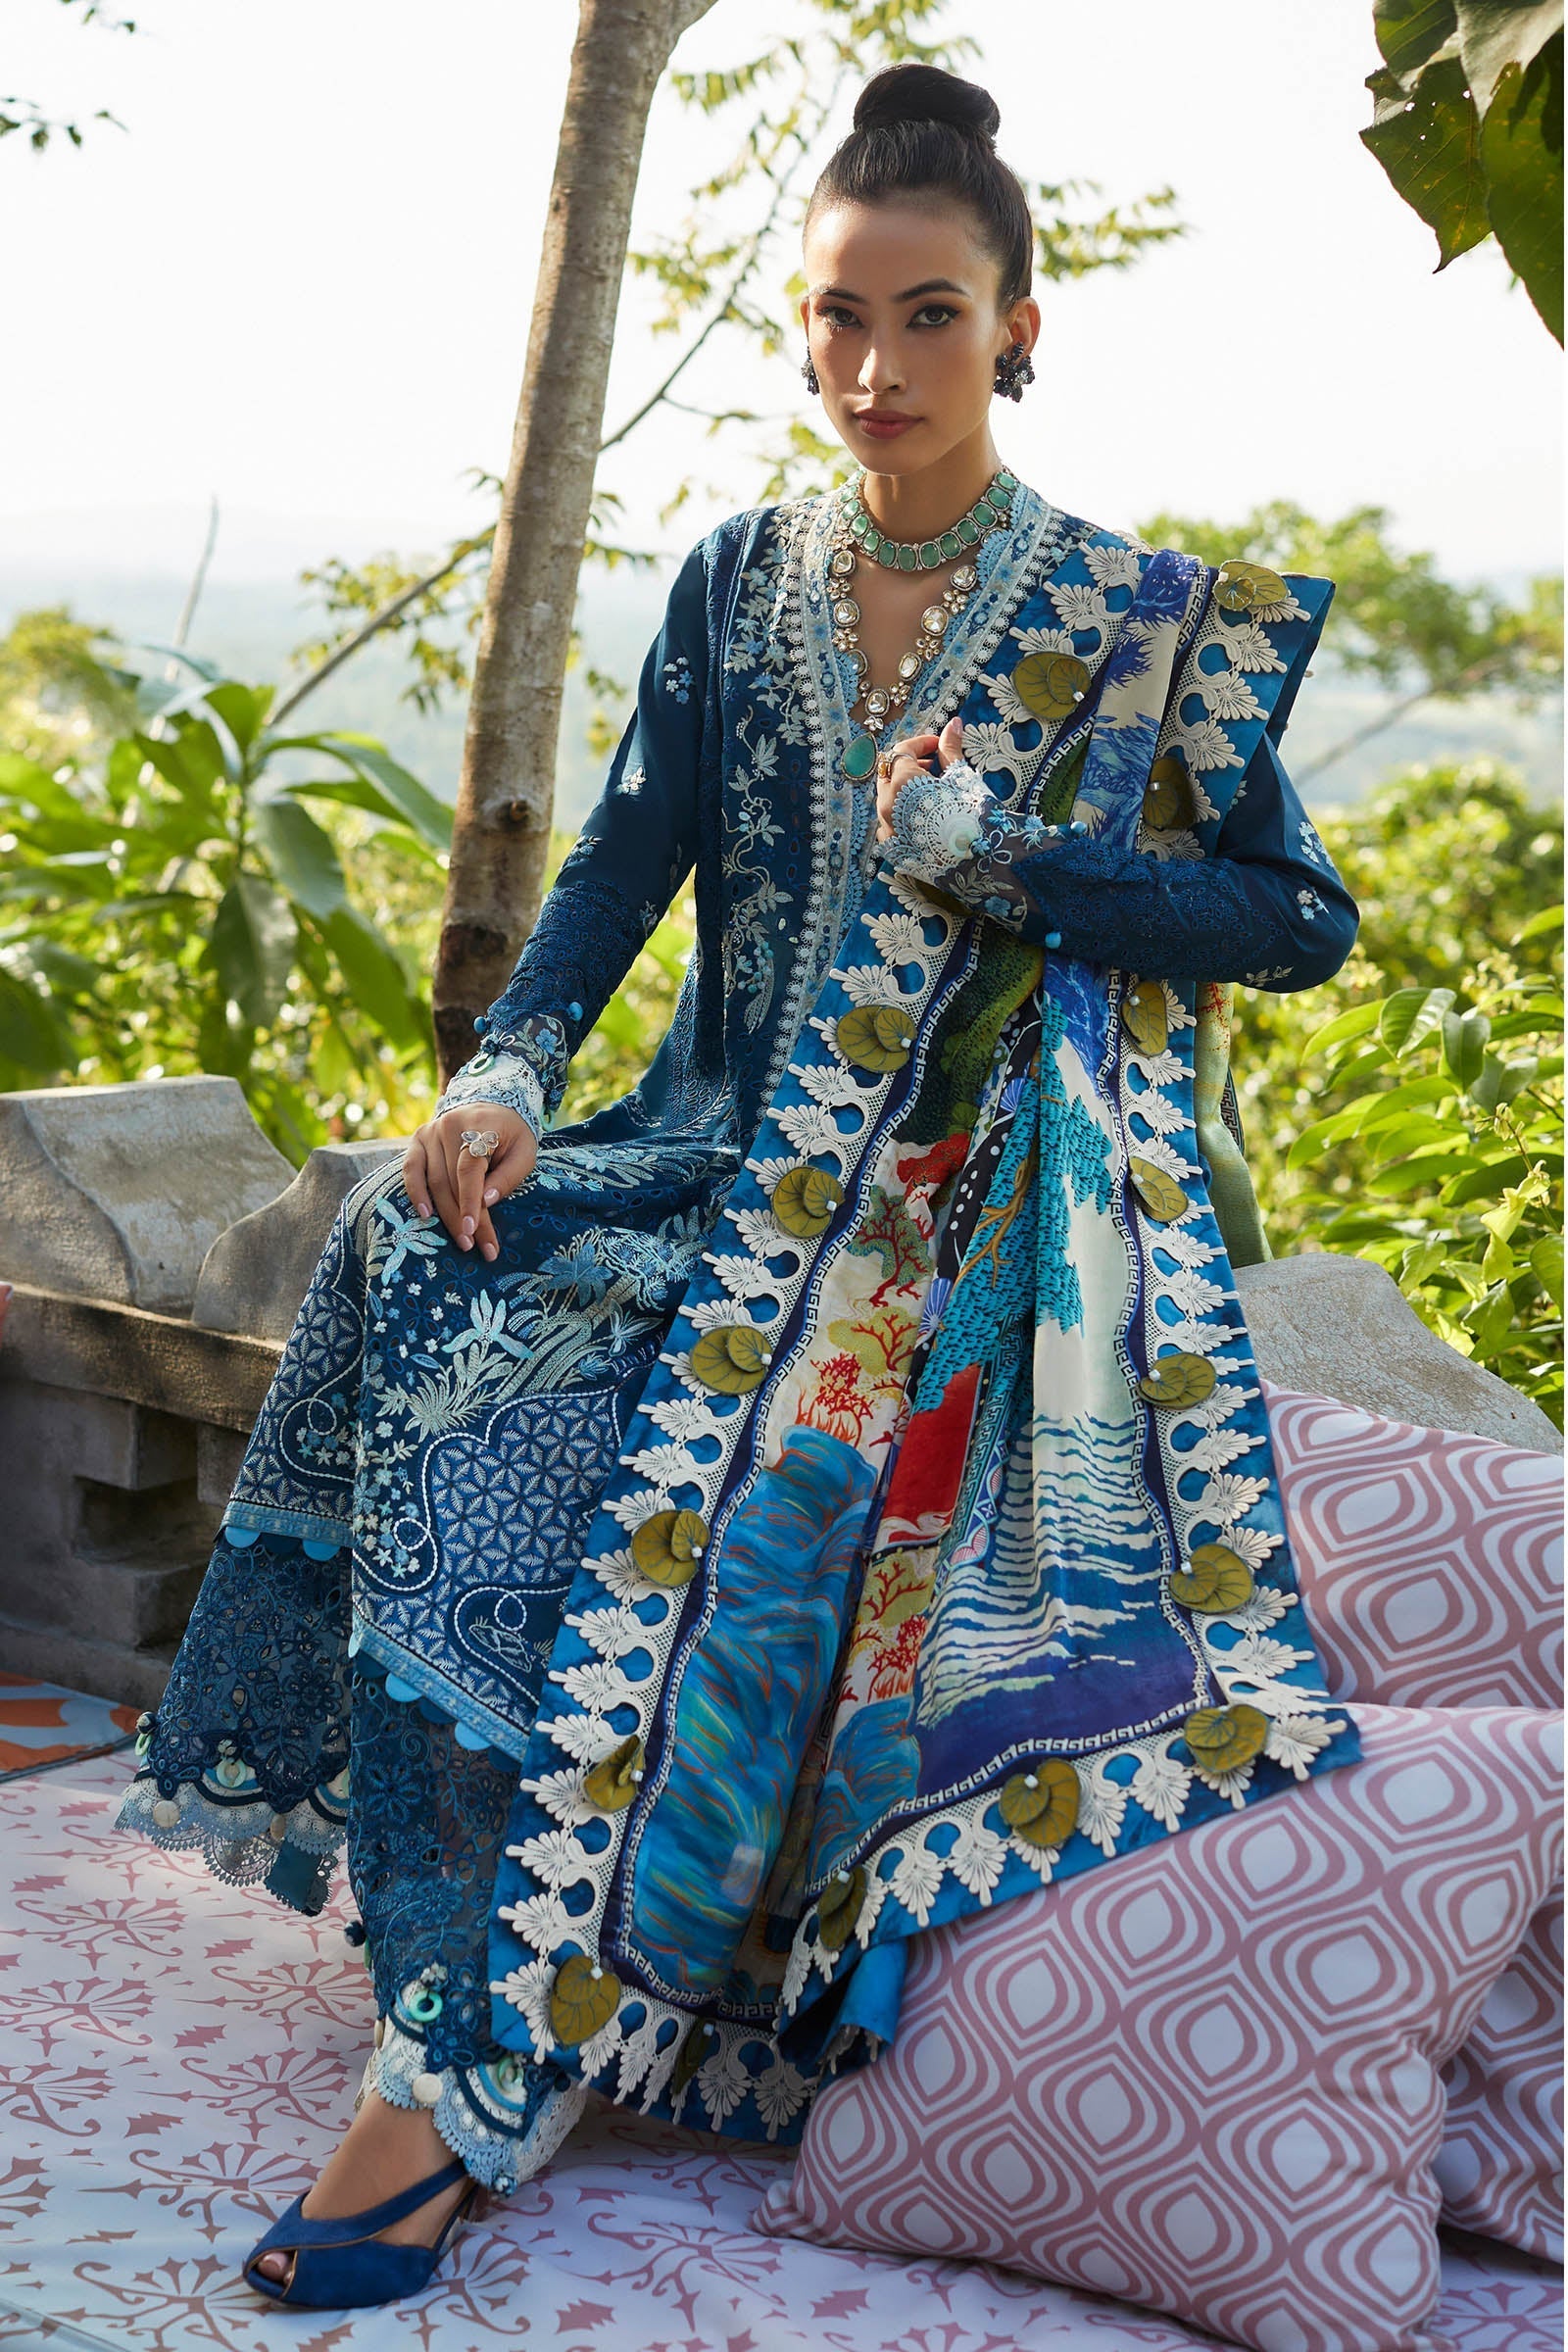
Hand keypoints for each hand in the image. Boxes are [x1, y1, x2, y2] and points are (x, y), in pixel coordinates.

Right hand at [401, 1104, 537, 1262]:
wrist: (491, 1106)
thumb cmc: (512, 1134)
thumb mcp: (524, 1151)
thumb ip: (508, 1175)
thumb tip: (487, 1202)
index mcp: (479, 1127)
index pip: (470, 1169)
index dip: (470, 1202)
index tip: (474, 1231)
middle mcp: (449, 1126)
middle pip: (451, 1181)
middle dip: (462, 1218)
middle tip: (475, 1247)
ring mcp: (430, 1132)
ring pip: (433, 1181)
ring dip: (445, 1215)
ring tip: (461, 1240)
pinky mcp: (418, 1140)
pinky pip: (411, 1169)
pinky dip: (415, 1193)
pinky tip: (426, 1215)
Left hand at [875, 714, 964, 842]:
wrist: (982, 861)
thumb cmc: (973, 815)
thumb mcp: (962, 777)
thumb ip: (950, 749)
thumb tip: (953, 723)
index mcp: (901, 782)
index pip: (901, 751)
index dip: (920, 744)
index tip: (938, 744)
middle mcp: (887, 805)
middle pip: (889, 774)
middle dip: (909, 766)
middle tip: (934, 767)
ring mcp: (887, 829)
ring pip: (887, 800)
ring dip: (904, 790)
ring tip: (932, 792)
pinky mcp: (893, 849)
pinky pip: (890, 824)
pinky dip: (902, 814)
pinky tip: (924, 817)